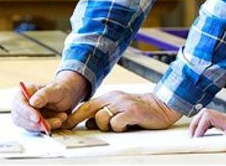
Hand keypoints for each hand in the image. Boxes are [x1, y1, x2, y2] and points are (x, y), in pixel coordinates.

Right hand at [11, 71, 88, 132]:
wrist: (67, 96)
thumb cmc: (59, 90)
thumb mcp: (55, 89)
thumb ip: (44, 95)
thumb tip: (32, 102)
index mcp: (24, 92)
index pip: (19, 104)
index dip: (26, 112)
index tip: (37, 118)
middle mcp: (22, 105)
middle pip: (20, 118)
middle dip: (37, 123)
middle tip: (55, 122)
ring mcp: (26, 116)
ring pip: (29, 127)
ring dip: (45, 126)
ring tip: (61, 119)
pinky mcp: (33, 124)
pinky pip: (37, 130)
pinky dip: (47, 128)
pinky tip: (58, 121)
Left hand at [62, 91, 181, 131]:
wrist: (162, 105)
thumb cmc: (141, 110)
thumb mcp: (119, 110)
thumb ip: (104, 114)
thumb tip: (89, 123)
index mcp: (109, 97)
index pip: (86, 106)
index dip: (73, 116)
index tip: (63, 125)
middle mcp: (114, 98)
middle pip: (89, 109)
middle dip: (78, 120)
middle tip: (71, 128)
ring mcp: (122, 104)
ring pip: (101, 118)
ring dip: (107, 126)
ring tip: (119, 125)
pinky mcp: (131, 111)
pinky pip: (116, 123)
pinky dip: (119, 127)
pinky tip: (127, 125)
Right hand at [189, 108, 225, 141]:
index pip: (208, 117)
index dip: (200, 126)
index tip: (197, 138)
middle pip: (204, 114)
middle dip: (195, 124)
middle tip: (191, 137)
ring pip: (207, 116)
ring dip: (198, 124)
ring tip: (194, 136)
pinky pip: (212, 122)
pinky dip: (205, 126)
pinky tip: (205, 134)